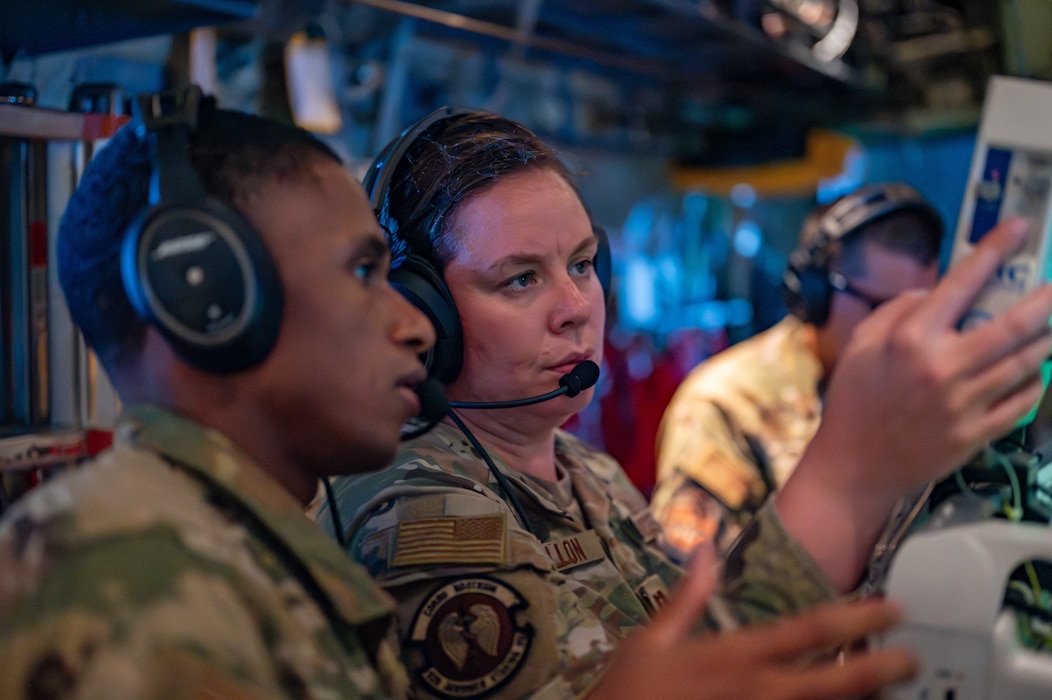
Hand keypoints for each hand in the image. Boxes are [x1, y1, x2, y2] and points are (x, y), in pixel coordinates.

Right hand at [590, 548, 915, 699]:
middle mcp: (758, 692)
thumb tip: (706, 549)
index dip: (855, 619)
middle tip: (912, 658)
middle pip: (835, 681)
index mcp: (734, 656)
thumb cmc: (628, 692)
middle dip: (879, 668)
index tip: (891, 609)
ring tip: (892, 690)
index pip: (807, 633)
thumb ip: (686, 598)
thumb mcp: (650, 640)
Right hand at [779, 217, 1051, 588]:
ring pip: (1026, 363)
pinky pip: (1021, 403)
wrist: (854, 466)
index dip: (994, 250)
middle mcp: (944, 366)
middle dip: (1047, 299)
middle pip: (1014, 325)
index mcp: (912, 338)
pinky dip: (1034, 384)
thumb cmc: (854, 401)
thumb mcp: (860, 345)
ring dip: (1048, 341)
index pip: (962, 283)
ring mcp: (965, 402)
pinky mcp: (977, 434)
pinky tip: (1034, 374)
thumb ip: (897, 312)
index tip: (1018, 228)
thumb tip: (936, 293)